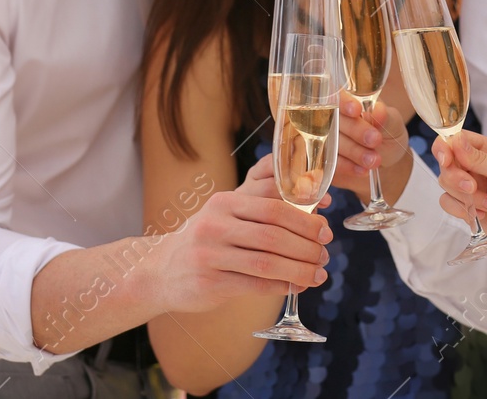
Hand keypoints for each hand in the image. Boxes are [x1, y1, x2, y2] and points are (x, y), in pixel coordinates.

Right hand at [144, 154, 332, 313]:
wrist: (160, 271)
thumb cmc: (206, 240)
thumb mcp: (226, 215)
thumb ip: (262, 208)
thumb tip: (314, 212)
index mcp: (225, 202)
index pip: (273, 199)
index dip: (305, 210)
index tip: (326, 221)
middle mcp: (215, 224)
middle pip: (274, 231)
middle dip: (306, 242)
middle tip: (325, 250)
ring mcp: (210, 254)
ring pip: (267, 261)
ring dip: (299, 268)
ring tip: (318, 272)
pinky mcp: (209, 282)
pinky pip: (255, 284)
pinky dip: (281, 285)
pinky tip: (296, 285)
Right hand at [335, 93, 411, 200]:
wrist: (387, 164)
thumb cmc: (389, 136)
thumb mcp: (394, 124)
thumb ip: (386, 117)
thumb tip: (379, 110)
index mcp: (349, 101)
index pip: (338, 95)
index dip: (344, 102)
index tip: (356, 110)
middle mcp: (332, 118)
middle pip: (333, 119)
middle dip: (355, 130)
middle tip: (375, 140)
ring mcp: (325, 139)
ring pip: (331, 142)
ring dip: (354, 151)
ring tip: (374, 160)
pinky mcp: (324, 160)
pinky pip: (329, 162)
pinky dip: (347, 166)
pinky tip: (363, 169)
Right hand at [433, 130, 486, 260]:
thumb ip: (482, 159)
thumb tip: (456, 141)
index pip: (459, 139)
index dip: (447, 147)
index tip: (447, 160)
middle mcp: (478, 166)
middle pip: (447, 161)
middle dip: (456, 177)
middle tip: (472, 188)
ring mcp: (471, 186)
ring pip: (446, 182)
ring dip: (464, 196)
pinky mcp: (466, 206)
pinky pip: (447, 202)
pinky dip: (460, 210)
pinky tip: (481, 215)